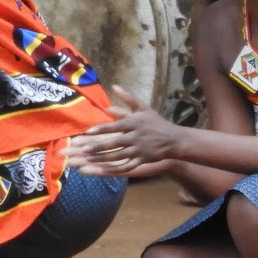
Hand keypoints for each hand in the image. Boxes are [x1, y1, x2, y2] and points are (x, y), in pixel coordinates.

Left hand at [62, 86, 180, 176]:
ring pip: (118, 156)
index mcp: (135, 123)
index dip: (102, 129)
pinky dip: (114, 169)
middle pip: (115, 142)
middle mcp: (136, 137)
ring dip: (102, 158)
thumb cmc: (156, 123)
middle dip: (98, 147)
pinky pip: (127, 166)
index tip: (88, 132)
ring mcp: (139, 150)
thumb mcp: (144, 108)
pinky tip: (102, 171)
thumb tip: (114, 86)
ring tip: (87, 160)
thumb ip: (128, 98)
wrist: (175, 140)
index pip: (116, 126)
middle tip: (82, 150)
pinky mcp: (142, 160)